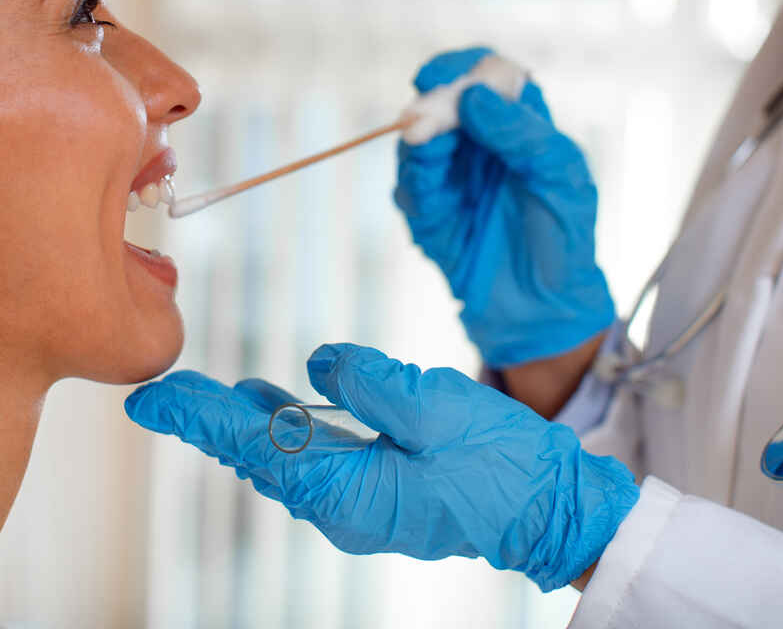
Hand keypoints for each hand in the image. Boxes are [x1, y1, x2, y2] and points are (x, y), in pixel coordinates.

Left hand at [125, 344, 638, 591]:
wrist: (545, 506)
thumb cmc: (500, 461)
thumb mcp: (438, 411)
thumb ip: (372, 385)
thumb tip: (319, 361)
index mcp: (350, 489)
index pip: (257, 447)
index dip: (202, 419)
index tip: (152, 401)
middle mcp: (343, 504)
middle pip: (261, 454)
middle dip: (211, 421)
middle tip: (162, 394)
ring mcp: (361, 500)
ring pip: (286, 454)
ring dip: (244, 423)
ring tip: (205, 396)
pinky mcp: (380, 487)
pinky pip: (317, 455)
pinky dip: (287, 426)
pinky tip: (275, 402)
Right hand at [394, 47, 614, 367]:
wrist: (544, 305)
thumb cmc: (563, 232)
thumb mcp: (558, 174)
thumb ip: (520, 132)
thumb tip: (473, 96)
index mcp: (514, 119)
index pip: (483, 71)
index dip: (465, 68)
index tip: (453, 78)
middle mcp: (477, 138)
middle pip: (443, 97)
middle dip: (435, 103)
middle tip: (426, 117)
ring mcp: (448, 172)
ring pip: (418, 137)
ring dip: (420, 138)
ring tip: (423, 141)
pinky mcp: (427, 210)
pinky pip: (410, 185)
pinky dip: (415, 179)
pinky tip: (428, 189)